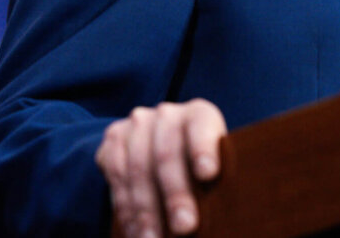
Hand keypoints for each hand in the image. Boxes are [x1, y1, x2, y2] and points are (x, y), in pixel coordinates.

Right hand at [96, 99, 226, 236]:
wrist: (163, 146)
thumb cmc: (200, 167)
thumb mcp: (214, 167)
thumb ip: (218, 181)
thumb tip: (225, 212)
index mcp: (200, 114)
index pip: (201, 127)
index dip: (203, 149)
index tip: (208, 174)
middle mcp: (167, 114)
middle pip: (167, 155)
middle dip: (175, 194)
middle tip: (184, 226)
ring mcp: (137, 124)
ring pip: (138, 169)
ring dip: (145, 210)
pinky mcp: (114, 138)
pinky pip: (116, 175)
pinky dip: (125, 207)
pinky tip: (134, 230)